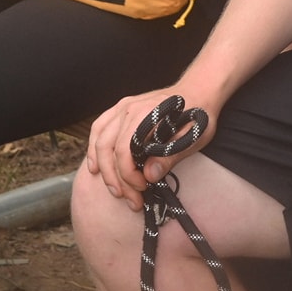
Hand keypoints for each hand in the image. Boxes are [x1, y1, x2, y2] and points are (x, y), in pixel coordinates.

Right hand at [83, 85, 214, 210]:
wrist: (198, 91)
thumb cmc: (197, 116)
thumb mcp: (193, 138)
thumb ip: (170, 156)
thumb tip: (149, 176)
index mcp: (146, 114)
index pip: (124, 150)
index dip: (129, 175)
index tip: (142, 189)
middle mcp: (129, 108)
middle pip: (108, 148)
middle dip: (115, 178)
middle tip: (130, 198)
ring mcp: (123, 107)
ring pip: (100, 140)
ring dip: (102, 168)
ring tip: (114, 189)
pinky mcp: (120, 109)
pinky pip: (99, 128)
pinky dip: (93, 148)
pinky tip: (96, 166)